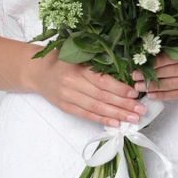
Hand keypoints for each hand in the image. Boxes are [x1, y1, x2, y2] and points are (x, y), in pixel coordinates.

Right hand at [26, 50, 146, 127]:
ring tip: (132, 118)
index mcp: (77, 66)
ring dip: (117, 114)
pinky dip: (102, 119)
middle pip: (102, 96)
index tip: (135, 93)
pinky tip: (116, 123)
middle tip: (141, 109)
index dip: (120, 88)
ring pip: (96, 107)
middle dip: (124, 104)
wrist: (37, 72)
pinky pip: (86, 115)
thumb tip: (125, 72)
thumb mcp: (77, 54)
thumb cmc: (61, 60)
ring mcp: (67, 96)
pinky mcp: (65, 107)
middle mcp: (71, 82)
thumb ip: (96, 62)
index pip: (102, 80)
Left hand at [133, 41, 177, 99]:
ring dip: (153, 87)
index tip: (140, 62)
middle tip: (133, 76)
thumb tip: (155, 35)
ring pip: (172, 85)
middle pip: (170, 73)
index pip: (172, 57)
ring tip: (137, 87)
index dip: (155, 61)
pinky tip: (151, 95)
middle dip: (150, 75)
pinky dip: (164, 95)